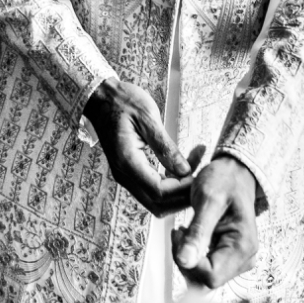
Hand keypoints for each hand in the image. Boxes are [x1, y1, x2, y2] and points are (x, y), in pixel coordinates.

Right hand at [83, 78, 201, 214]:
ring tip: (196, 167)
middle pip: (157, 204)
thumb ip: (165, 147)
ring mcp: (125, 175)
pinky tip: (184, 166)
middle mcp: (124, 174)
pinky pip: (151, 188)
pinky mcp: (130, 171)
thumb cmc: (123, 102)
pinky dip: (170, 184)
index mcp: (127, 161)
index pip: (159, 191)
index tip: (198, 172)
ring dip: (177, 192)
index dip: (182, 188)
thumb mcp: (148, 118)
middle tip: (202, 176)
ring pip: (155, 200)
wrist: (100, 97)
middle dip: (182, 196)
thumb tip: (185, 170)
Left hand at [173, 156, 261, 288]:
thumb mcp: (209, 200)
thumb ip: (198, 232)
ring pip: (204, 278)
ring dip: (188, 258)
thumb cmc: (225, 180)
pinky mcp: (230, 257)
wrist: (235, 172)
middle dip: (187, 260)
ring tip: (186, 231)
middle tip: (181, 231)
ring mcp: (238, 259)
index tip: (180, 234)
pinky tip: (192, 236)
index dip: (188, 262)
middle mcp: (245, 258)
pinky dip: (193, 256)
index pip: (210, 276)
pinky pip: (205, 269)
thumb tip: (185, 261)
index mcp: (243, 246)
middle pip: (206, 280)